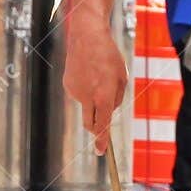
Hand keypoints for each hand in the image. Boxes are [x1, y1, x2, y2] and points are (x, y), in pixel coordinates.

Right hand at [64, 20, 127, 155]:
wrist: (87, 37)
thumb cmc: (109, 56)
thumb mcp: (122, 77)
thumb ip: (118, 97)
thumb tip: (108, 111)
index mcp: (104, 96)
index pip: (103, 124)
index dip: (102, 140)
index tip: (101, 152)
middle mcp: (88, 97)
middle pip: (90, 124)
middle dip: (96, 129)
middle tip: (101, 127)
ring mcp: (75, 92)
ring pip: (86, 106)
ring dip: (93, 100)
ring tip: (97, 77)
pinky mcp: (68, 85)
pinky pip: (80, 95)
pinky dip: (85, 90)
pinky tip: (87, 73)